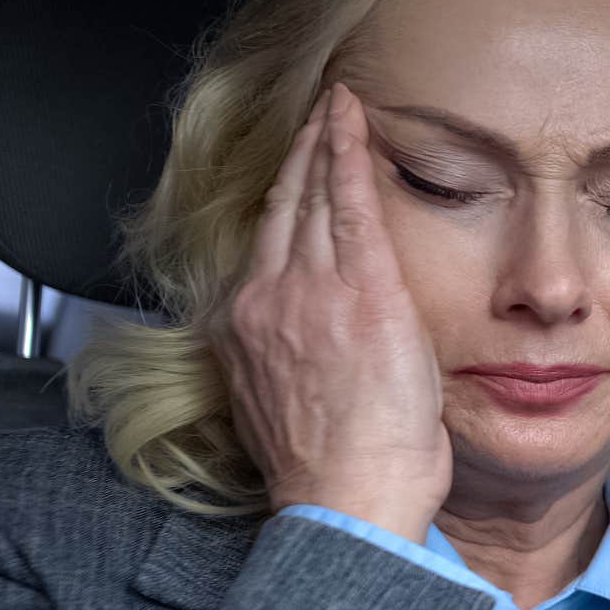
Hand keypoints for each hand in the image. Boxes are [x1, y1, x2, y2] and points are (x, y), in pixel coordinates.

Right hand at [213, 82, 451, 541]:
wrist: (347, 501)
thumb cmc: (336, 473)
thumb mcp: (295, 403)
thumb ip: (299, 354)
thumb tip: (320, 339)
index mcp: (248, 329)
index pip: (267, 245)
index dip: (282, 199)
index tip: (294, 170)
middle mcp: (266, 301)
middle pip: (283, 210)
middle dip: (301, 156)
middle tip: (317, 116)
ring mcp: (310, 293)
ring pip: (315, 198)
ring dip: (326, 145)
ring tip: (338, 108)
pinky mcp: (361, 293)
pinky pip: (353, 206)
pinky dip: (351, 157)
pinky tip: (355, 122)